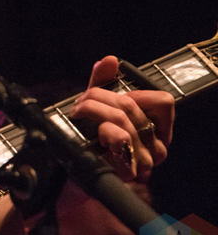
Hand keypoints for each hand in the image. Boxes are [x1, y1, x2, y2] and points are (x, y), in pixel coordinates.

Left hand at [70, 56, 174, 182]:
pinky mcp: (128, 169)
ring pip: (123, 119)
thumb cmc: (87, 140)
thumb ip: (103, 83)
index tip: (114, 96)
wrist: (70, 173)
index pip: (163, 101)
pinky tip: (94, 135)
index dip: (136, 92)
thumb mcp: (96, 106)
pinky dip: (103, 130)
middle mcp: (155, 146)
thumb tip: (109, 60)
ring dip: (93, 110)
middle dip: (98, 97)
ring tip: (78, 114)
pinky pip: (121, 138)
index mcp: (156, 129)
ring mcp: (144, 160)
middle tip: (80, 103)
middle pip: (132, 106)